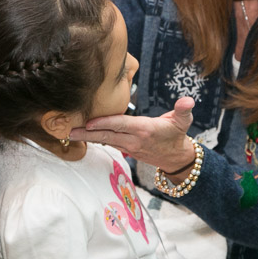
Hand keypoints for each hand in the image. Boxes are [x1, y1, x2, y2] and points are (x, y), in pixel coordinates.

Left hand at [70, 96, 194, 171]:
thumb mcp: (183, 121)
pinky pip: (108, 142)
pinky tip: (83, 135)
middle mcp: (134, 140)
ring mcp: (128, 146)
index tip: (89, 122)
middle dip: (88, 133)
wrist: (176, 158)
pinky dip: (95, 138)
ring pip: (105, 140)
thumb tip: (188, 100)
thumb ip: (183, 109)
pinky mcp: (125, 148)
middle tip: (69, 130)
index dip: (105, 123)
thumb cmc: (177, 134)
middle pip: (107, 136)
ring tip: (70, 132)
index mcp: (145, 130)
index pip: (121, 125)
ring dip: (88, 137)